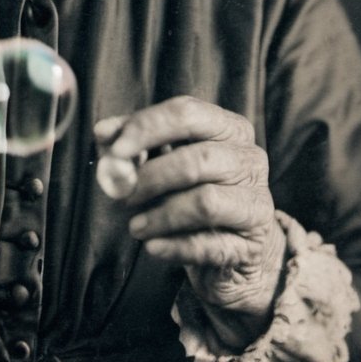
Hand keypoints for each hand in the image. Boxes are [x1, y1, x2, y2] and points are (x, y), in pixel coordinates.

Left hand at [95, 96, 285, 347]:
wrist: (231, 248)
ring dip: (160, 215)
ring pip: (205, 202)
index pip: (187, 113)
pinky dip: (174, 246)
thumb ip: (132, 142)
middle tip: (121, 195)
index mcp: (228, 128)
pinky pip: (210, 246)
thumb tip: (103, 131)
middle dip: (150, 177)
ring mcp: (257, 203)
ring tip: (135, 226)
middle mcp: (249, 160)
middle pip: (196, 159)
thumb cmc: (190, 192)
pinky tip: (152, 246)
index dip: (147, 128)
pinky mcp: (252, 245)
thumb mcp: (162, 160)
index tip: (114, 150)